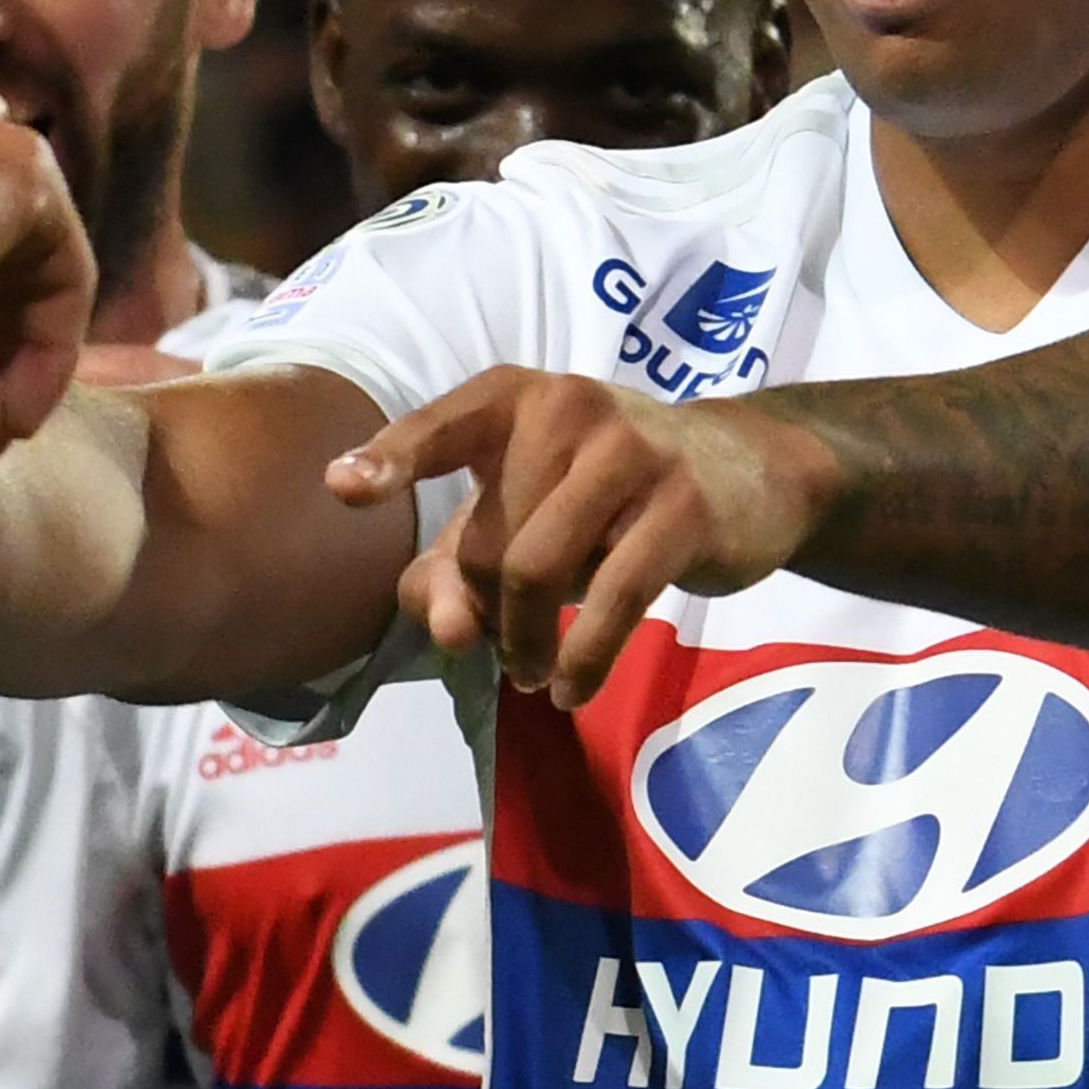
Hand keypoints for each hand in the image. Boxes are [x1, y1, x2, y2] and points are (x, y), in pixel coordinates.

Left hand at [331, 367, 835, 703]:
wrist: (747, 473)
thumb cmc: (607, 494)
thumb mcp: (527, 513)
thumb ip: (458, 566)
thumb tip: (444, 631)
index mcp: (513, 399)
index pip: (443, 427)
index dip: (393, 458)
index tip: (340, 488)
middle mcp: (568, 409)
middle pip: (487, 538)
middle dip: (484, 608)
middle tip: (501, 644)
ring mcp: (631, 452)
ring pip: (537, 569)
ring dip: (523, 640)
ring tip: (530, 672)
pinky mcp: (682, 507)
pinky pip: (612, 599)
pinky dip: (583, 658)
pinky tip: (570, 690)